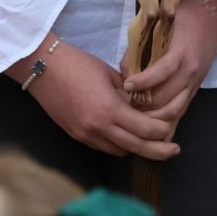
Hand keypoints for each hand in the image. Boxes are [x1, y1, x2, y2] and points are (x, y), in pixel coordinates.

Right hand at [28, 43, 180, 161]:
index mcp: (109, 109)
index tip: (171, 128)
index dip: (163, 131)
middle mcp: (98, 128)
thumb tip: (145, 107)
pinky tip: (125, 135)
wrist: (42, 68)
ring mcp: (86, 135)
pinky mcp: (76, 136)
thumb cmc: (77, 64)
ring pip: (120, 151)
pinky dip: (118, 144)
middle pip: (137, 148)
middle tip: (174, 150)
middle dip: (159, 151)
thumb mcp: (110, 75)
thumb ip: (129, 95)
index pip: (145, 130)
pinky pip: (104, 147)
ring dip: (136, 148)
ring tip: (149, 140)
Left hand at [123, 0, 216, 131]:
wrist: (210, 22)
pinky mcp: (194, 93)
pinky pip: (179, 115)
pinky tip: (151, 126)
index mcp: (181, 53)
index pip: (162, 72)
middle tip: (124, 102)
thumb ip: (140, 48)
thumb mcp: (159, 27)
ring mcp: (193, 86)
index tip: (127, 85)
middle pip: (164, 99)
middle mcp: (190, 73)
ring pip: (172, 113)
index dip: (143, 82)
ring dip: (152, 117)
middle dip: (142, 104)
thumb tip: (124, 73)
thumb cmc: (181, 21)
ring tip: (135, 114)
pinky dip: (165, 124)